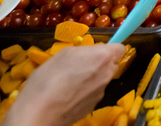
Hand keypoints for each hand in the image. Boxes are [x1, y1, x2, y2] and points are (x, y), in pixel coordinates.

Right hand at [1, 44, 125, 125]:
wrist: (40, 112)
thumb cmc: (49, 77)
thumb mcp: (64, 53)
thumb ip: (84, 52)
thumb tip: (91, 55)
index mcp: (103, 57)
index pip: (120, 48)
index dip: (110, 48)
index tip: (97, 50)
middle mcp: (107, 75)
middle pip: (111, 65)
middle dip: (100, 63)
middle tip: (80, 64)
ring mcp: (101, 93)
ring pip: (102, 79)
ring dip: (91, 78)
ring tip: (69, 82)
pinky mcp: (93, 106)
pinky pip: (93, 93)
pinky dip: (84, 92)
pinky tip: (68, 95)